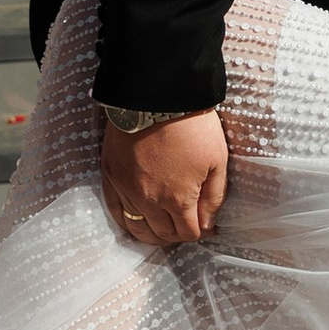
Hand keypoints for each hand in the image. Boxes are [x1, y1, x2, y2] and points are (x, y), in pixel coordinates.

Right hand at [101, 110, 228, 247]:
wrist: (156, 95)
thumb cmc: (191, 125)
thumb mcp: (217, 160)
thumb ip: (214, 197)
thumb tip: (209, 224)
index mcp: (178, 199)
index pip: (188, 232)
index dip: (201, 231)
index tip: (207, 225)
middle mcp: (149, 201)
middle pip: (164, 233)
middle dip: (178, 234)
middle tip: (187, 225)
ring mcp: (127, 190)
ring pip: (138, 228)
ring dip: (153, 234)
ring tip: (163, 229)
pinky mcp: (111, 176)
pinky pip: (115, 211)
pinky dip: (126, 221)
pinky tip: (136, 220)